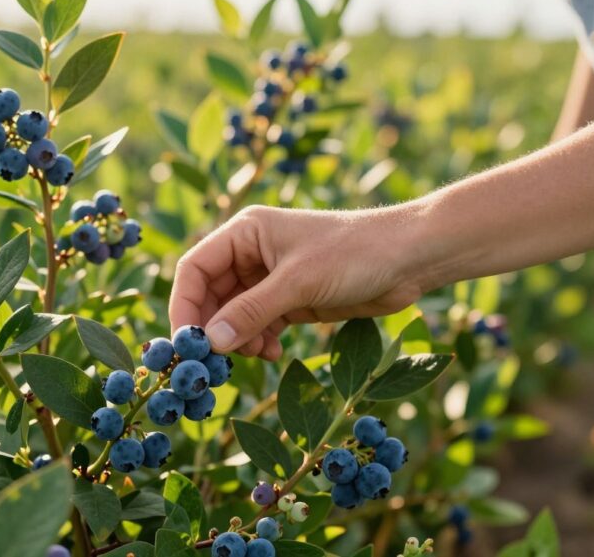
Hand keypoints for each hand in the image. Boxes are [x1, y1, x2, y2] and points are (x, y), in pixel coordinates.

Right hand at [169, 205, 425, 359]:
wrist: (410, 258)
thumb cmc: (353, 253)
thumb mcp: (297, 282)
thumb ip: (250, 312)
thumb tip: (210, 343)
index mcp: (245, 233)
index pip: (195, 268)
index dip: (184, 304)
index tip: (186, 342)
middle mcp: (252, 253)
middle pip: (211, 295)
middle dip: (212, 328)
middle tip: (216, 361)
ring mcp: (272, 278)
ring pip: (234, 314)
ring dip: (237, 338)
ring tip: (255, 353)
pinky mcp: (293, 300)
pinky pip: (259, 325)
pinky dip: (258, 341)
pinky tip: (271, 352)